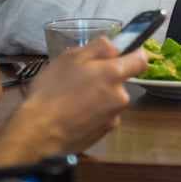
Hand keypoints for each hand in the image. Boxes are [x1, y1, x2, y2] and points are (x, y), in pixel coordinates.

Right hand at [0, 37, 146, 166]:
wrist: (39, 134)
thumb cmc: (53, 90)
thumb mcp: (70, 58)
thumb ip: (98, 47)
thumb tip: (115, 47)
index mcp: (115, 74)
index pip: (141, 60)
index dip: (134, 54)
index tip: (120, 55)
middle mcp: (120, 97)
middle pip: (121, 82)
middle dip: (105, 78)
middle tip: (80, 79)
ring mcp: (113, 117)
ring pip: (110, 100)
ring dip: (98, 97)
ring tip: (71, 99)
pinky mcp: (103, 134)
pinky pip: (102, 117)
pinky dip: (92, 114)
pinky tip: (72, 115)